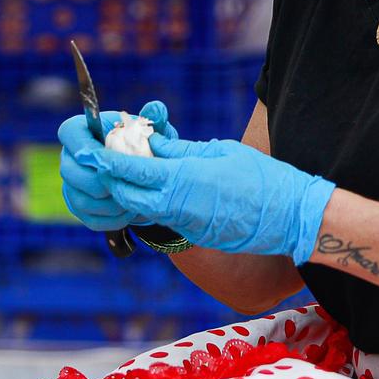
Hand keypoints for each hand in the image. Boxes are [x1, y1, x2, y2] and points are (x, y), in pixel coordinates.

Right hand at [57, 101, 176, 234]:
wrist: (144, 175)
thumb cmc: (145, 146)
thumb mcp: (152, 132)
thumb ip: (154, 119)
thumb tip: (156, 108)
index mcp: (83, 131)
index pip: (69, 132)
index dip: (84, 147)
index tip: (108, 158)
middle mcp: (70, 158)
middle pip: (69, 172)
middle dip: (99, 182)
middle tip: (124, 184)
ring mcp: (72, 185)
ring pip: (80, 199)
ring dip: (109, 203)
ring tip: (132, 200)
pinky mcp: (80, 208)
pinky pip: (90, 219)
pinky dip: (112, 218)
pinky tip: (129, 212)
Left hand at [81, 132, 335, 265]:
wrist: (287, 216)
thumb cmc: (260, 176)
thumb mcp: (221, 151)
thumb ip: (183, 150)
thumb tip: (154, 144)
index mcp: (184, 177)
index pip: (133, 170)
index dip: (108, 161)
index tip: (90, 152)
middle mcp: (178, 204)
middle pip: (128, 195)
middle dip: (112, 180)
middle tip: (103, 162)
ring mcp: (185, 223)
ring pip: (143, 209)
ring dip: (130, 193)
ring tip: (128, 173)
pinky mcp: (195, 234)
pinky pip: (164, 217)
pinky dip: (152, 203)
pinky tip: (156, 189)